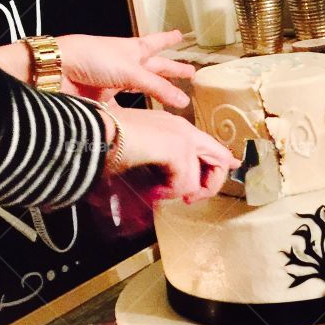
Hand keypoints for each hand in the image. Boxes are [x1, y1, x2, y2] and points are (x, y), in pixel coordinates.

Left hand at [58, 30, 193, 108]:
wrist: (58, 70)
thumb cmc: (92, 57)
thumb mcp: (131, 71)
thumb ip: (158, 88)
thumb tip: (183, 101)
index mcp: (133, 49)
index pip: (156, 43)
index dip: (168, 40)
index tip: (179, 35)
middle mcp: (125, 64)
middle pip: (154, 68)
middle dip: (171, 70)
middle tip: (188, 73)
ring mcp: (113, 81)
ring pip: (140, 87)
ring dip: (155, 92)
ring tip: (171, 97)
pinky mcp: (103, 98)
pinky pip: (123, 106)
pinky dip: (132, 112)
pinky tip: (140, 118)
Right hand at [109, 108, 235, 203]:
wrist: (91, 133)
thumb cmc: (104, 143)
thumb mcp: (137, 155)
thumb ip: (157, 167)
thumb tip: (162, 190)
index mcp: (172, 126)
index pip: (209, 144)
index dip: (222, 162)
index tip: (232, 169)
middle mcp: (182, 128)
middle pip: (220, 158)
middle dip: (210, 184)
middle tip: (187, 198)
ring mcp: (182, 137)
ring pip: (204, 176)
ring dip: (184, 191)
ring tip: (159, 193)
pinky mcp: (177, 149)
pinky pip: (186, 184)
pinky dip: (168, 193)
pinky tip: (151, 191)